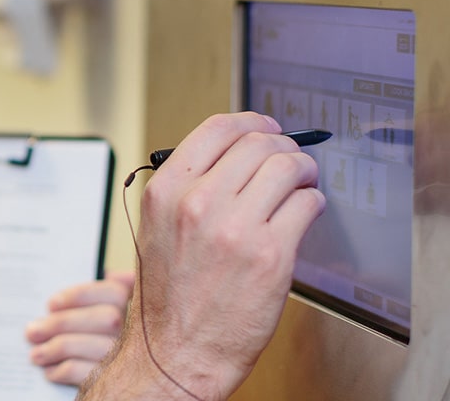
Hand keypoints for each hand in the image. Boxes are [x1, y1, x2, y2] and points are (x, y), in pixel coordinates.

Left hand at [25, 271, 133, 385]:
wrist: (102, 388)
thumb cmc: (86, 337)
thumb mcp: (90, 313)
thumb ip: (89, 296)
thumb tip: (78, 284)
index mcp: (132, 307)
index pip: (115, 291)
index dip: (80, 295)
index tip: (50, 304)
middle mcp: (140, 332)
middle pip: (107, 319)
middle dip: (63, 324)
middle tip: (31, 332)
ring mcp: (133, 358)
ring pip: (100, 347)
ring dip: (59, 349)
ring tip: (35, 354)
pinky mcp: (121, 383)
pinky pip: (93, 374)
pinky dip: (66, 371)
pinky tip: (50, 371)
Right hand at [79, 112, 325, 400]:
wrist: (176, 349)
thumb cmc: (168, 295)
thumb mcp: (158, 226)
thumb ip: (187, 186)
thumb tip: (233, 156)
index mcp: (166, 191)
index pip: (216, 129)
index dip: (250, 122)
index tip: (264, 127)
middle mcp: (198, 203)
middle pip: (257, 143)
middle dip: (282, 146)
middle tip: (291, 158)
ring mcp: (235, 228)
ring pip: (287, 167)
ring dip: (303, 170)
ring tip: (303, 182)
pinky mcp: (270, 256)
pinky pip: (306, 205)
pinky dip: (313, 202)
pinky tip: (306, 210)